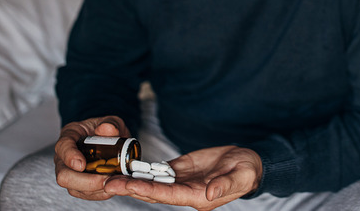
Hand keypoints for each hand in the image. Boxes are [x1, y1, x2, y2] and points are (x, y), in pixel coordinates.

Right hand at [53, 115, 130, 200]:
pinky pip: (86, 194)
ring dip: (95, 189)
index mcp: (69, 136)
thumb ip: (111, 123)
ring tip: (113, 182)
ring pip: (74, 188)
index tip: (81, 164)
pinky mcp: (80, 184)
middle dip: (84, 181)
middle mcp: (64, 157)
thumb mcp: (111, 121)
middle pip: (64, 175)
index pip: (63, 146)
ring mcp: (71, 172)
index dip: (70, 157)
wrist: (108, 138)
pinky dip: (100, 193)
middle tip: (104, 178)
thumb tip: (108, 128)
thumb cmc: (105, 129)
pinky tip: (112, 186)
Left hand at [104, 146, 262, 210]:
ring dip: (133, 180)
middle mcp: (186, 192)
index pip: (169, 195)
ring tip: (111, 177)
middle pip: (154, 192)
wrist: (250, 163)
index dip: (149, 191)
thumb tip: (209, 193)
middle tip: (109, 184)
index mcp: (199, 197)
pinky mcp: (182, 170)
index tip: (130, 186)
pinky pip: (160, 171)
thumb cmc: (248, 171)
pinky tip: (128, 167)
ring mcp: (183, 182)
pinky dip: (144, 170)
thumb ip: (225, 185)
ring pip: (153, 182)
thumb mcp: (242, 176)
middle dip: (132, 188)